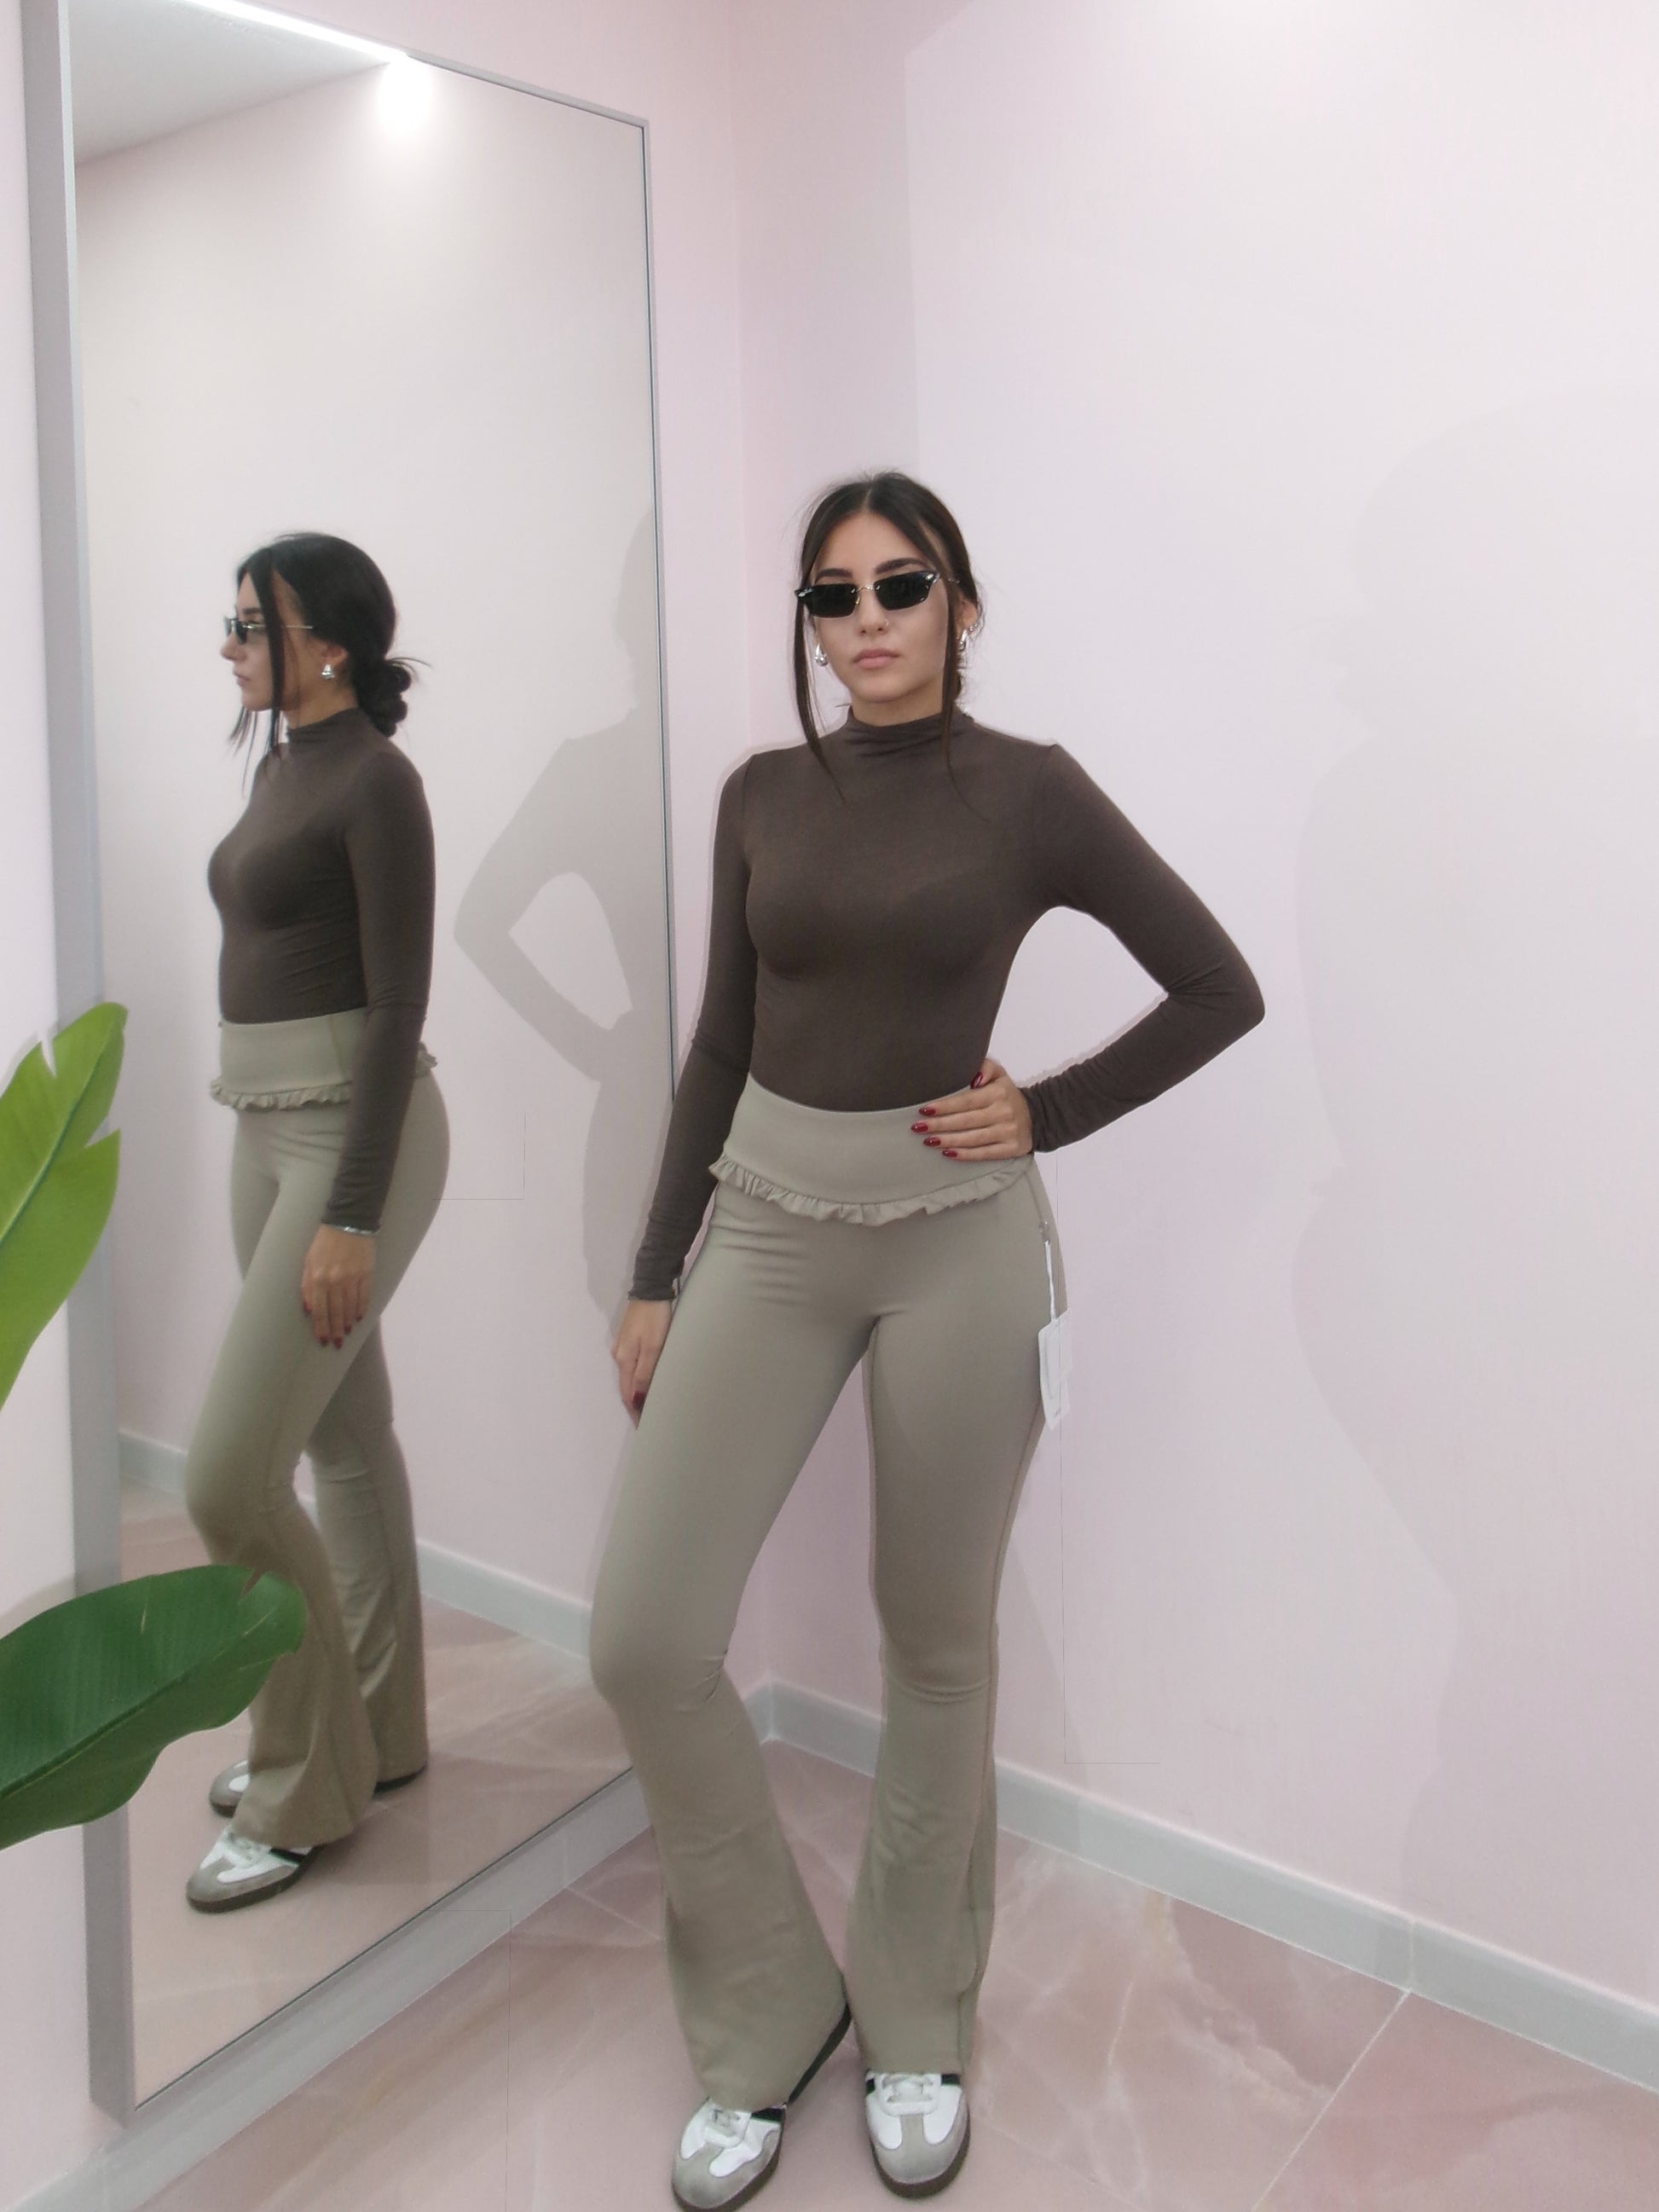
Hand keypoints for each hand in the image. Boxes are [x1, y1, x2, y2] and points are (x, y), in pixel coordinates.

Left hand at [301, 1226, 374, 1348]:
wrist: (347, 1222)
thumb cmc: (324, 1242)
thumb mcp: (308, 1261)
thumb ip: (306, 1285)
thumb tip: (308, 1308)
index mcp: (318, 1278)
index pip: (319, 1310)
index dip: (321, 1327)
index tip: (323, 1339)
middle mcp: (335, 1281)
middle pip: (335, 1312)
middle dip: (335, 1330)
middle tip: (337, 1343)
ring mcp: (352, 1278)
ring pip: (350, 1307)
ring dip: (348, 1322)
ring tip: (347, 1333)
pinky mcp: (366, 1273)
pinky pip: (364, 1296)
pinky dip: (361, 1308)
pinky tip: (359, 1317)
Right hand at [613, 1299, 672, 1422]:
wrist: (650, 1289)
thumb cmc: (655, 1318)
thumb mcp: (654, 1346)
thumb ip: (646, 1373)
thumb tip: (636, 1399)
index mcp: (624, 1359)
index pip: (627, 1393)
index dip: (634, 1410)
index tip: (642, 1426)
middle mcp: (619, 1355)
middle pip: (625, 1385)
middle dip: (634, 1403)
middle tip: (646, 1419)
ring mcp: (623, 1346)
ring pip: (628, 1375)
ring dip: (635, 1391)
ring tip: (647, 1403)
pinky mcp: (629, 1338)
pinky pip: (631, 1365)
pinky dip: (637, 1377)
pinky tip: (645, 1380)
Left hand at [913, 1057, 1032, 1160]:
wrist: (1038, 1116)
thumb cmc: (1008, 1095)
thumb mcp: (1000, 1074)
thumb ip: (985, 1067)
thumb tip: (973, 1078)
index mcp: (998, 1093)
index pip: (966, 1101)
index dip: (944, 1106)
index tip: (924, 1110)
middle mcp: (1003, 1113)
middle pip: (965, 1121)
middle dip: (939, 1125)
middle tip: (918, 1127)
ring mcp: (1008, 1132)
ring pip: (972, 1139)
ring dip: (948, 1140)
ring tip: (928, 1141)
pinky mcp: (1011, 1149)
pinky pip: (984, 1154)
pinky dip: (965, 1155)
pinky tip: (948, 1153)